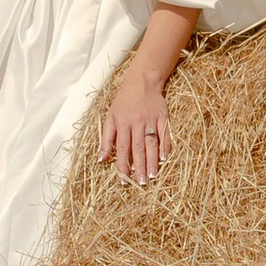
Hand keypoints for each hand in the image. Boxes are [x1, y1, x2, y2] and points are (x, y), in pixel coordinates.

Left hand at [100, 66, 172, 182]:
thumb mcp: (110, 118)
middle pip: (138, 148)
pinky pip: (165, 133)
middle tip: (141, 182)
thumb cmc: (123, 102)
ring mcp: (150, 120)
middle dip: (139, 166)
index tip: (123, 180)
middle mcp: (136, 123)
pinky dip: (165, 145)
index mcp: (122, 124)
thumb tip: (101, 159)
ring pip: (151, 143)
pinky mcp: (163, 117)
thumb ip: (106, 139)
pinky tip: (165, 158)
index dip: (122, 165)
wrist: (141, 82)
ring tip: (152, 175)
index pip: (121, 148)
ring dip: (152, 160)